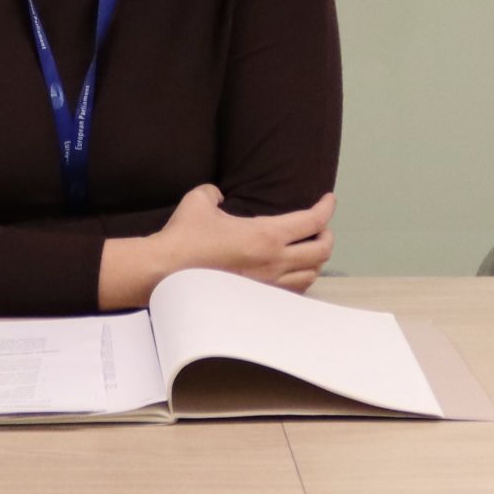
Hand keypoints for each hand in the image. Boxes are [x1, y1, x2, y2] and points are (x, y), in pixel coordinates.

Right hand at [115, 184, 332, 307]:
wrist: (165, 273)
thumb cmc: (184, 237)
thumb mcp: (199, 200)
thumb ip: (215, 192)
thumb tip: (219, 194)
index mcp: (266, 235)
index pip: (312, 221)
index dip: (326, 208)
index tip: (328, 200)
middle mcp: (274, 262)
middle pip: (321, 250)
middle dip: (326, 235)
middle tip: (319, 226)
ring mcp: (268, 285)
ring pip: (311, 275)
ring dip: (315, 260)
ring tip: (308, 250)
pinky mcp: (258, 301)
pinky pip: (293, 292)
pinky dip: (300, 279)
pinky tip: (291, 273)